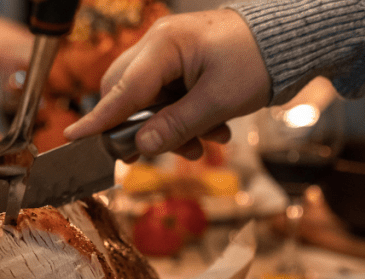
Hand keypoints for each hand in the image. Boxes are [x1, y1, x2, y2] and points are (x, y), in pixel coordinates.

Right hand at [63, 9, 270, 159]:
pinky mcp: (182, 65)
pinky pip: (168, 97)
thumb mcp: (218, 101)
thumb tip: (141, 147)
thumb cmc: (259, 60)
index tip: (74, 137)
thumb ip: (176, 125)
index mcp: (165, 45)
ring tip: (205, 144)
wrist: (290, 42)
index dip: (100, 118)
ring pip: (149, 100)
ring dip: (171, 128)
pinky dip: (184, 118)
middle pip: (128, 94)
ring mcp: (171, 54)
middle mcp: (161, 45)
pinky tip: (213, 130)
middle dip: (145, 128)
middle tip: (164, 151)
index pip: (123, 89)